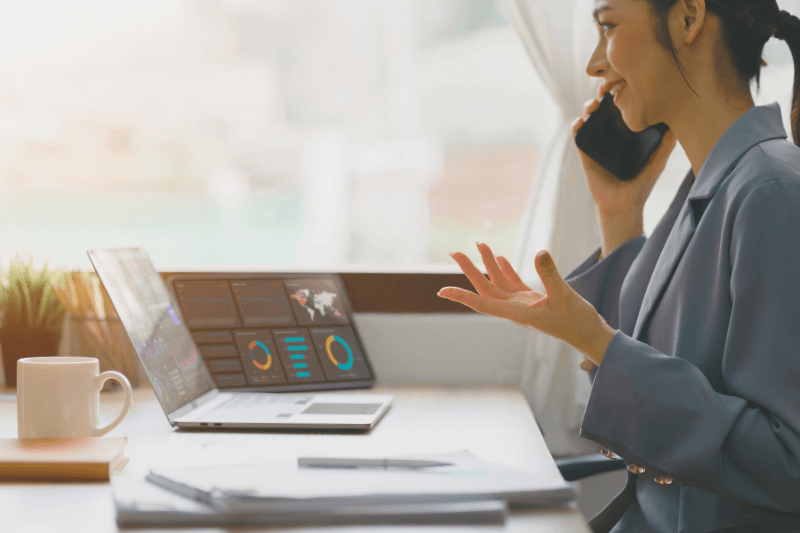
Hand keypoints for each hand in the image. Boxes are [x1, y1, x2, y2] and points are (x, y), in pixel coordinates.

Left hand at [437, 242, 614, 365]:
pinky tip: (500, 258)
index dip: (461, 296)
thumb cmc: (577, 322)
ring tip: (480, 244)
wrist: (590, 335)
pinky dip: (506, 270)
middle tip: (455, 252)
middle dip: (470, 270)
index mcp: (517, 312)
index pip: (483, 303)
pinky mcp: (534, 300)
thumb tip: (539, 252)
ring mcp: (524, 304)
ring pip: (499, 283)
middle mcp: (515, 309)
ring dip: (489, 265)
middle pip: (486, 288)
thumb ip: (550, 275)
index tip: (441, 291)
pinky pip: (513, 284)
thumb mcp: (564, 296)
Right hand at [572, 95, 676, 220]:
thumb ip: (666, 144)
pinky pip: (577, 134)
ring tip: (596, 104)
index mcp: (627, 133)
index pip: (623, 107)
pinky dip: (576, 125)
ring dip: (589, 106)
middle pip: (605, 106)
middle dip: (604, 93)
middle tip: (607, 88)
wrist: (623, 206)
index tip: (625, 83)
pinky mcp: (585, 152)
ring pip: (589, 116)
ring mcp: (597, 142)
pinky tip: (582, 121)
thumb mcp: (657, 162)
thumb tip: (677, 124)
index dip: (622, 93)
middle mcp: (611, 134)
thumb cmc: (641, 185)